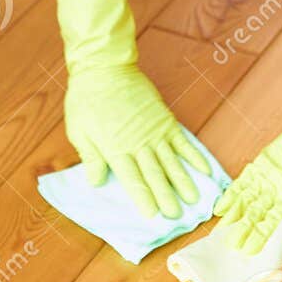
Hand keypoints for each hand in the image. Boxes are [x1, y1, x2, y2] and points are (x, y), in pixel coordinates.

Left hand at [63, 63, 207, 218]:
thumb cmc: (86, 99)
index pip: (131, 179)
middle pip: (155, 174)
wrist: (104, 66)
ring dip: (183, 181)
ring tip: (194, 199)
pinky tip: (204, 169)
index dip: (143, 198)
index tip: (152, 215)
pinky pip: (183, 141)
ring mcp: (155, 131)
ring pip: (172, 161)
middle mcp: (138, 143)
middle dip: (166, 196)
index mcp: (115, 148)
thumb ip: (90, 157)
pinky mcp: (165, 119)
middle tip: (176, 215)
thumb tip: (95, 182)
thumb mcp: (78, 129)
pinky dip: (194, 156)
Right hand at [213, 122, 281, 253]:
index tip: (248, 250)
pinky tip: (222, 206)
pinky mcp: (259, 162)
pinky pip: (242, 180)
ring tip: (222, 229)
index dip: (259, 236)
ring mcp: (264, 173)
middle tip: (230, 245)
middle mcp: (274, 186)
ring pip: (244, 197)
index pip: (272, 221)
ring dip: (233, 214)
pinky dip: (230, 194)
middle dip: (242, 229)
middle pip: (255, 211)